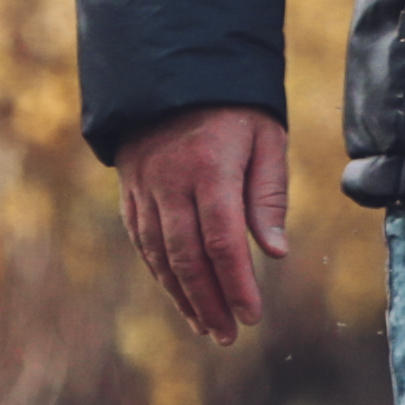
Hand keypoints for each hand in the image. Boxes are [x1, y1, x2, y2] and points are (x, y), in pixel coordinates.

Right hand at [116, 106, 296, 339]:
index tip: (252, 317)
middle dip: (209, 302)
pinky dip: (160, 273)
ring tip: (206, 327)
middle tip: (228, 336)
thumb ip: (268, 195)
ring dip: (183, 297)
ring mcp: (144, 187)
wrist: (174, 68)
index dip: (237, 284)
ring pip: (159, 255)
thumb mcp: (265, 138)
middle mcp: (170, 182)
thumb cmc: (233, 106)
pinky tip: (179, 296)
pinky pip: (142, 241)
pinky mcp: (130, 190)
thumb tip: (275, 253)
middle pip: (187, 256)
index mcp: (210, 168)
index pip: (222, 241)